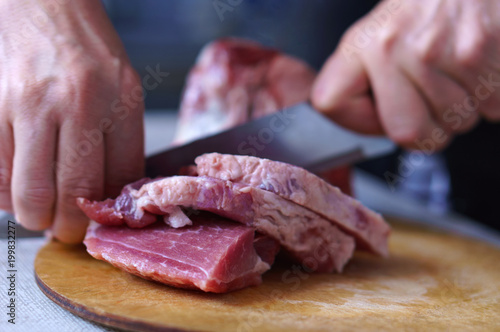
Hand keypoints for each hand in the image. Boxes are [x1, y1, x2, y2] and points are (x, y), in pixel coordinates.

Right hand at [0, 0, 144, 242]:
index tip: (98, 223)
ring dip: (33, 216)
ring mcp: (29, 103)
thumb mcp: (125, 88)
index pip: (120, 177)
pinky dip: (4, 193)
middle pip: (72, 193)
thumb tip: (109, 195)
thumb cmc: (87, 49)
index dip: (107, 213)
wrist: (44, 3)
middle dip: (68, 228)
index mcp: (119, 99)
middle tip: (65, 231)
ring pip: (28, 191)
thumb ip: (121, 140)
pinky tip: (15, 187)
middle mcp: (76, 102)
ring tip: (40, 213)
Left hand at [312, 0, 499, 150]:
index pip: (329, 103)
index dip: (359, 119)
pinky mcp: (474, 52)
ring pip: (455, 122)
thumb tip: (374, 123)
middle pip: (407, 134)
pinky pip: (490, 109)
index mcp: (360, 44)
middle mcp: (389, 45)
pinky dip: (494, 100)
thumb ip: (364, 81)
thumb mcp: (380, 38)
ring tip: (461, 73)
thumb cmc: (429, 12)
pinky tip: (483, 69)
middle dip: (431, 128)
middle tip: (436, 97)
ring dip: (467, 108)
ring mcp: (431, 50)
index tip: (378, 111)